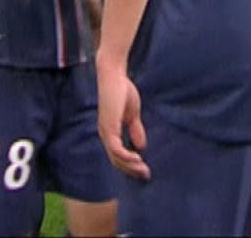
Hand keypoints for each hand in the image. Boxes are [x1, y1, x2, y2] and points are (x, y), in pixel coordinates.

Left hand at [96, 55, 149, 179]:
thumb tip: (141, 146)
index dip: (130, 165)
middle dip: (131, 170)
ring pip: (115, 157)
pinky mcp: (109, 126)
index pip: (118, 155)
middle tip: (145, 175)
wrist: (114, 75)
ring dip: (130, 165)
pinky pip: (115, 148)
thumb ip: (135, 129)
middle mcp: (105, 134)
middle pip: (116, 160)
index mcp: (110, 132)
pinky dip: (126, 155)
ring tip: (143, 169)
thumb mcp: (132, 114)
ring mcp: (106, 131)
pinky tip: (137, 158)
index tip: (144, 171)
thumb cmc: (122, 91)